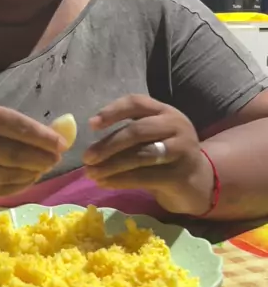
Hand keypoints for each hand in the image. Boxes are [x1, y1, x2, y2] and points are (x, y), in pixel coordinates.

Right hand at [0, 97, 64, 201]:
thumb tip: (38, 130)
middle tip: (57, 158)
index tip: (61, 143)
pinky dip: (17, 186)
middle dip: (43, 157)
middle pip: (16, 154)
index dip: (43, 136)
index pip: (17, 127)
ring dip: (33, 173)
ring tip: (44, 168)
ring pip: (10, 175)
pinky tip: (27, 180)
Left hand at [83, 95, 213, 214]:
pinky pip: (145, 176)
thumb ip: (128, 136)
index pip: (136, 103)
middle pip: (136, 130)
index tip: (92, 125)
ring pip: (140, 155)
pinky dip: (121, 180)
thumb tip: (92, 147)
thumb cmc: (167, 158)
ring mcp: (182, 150)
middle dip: (108, 144)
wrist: (199, 182)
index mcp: (166, 112)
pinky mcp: (180, 174)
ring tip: (91, 174)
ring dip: (111, 165)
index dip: (112, 111)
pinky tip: (105, 183)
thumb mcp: (152, 139)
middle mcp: (176, 126)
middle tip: (87, 158)